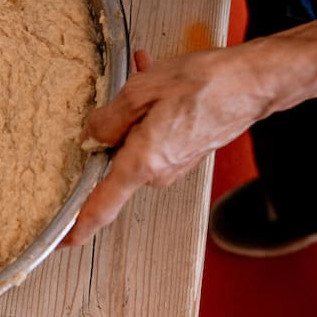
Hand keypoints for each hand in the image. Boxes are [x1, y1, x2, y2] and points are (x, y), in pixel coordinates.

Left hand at [65, 43, 273, 246]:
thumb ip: (108, 119)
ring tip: (145, 76)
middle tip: (119, 93)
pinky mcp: (187, 151)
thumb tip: (92, 135)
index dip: (79, 225)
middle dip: (113, 126)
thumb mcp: (140, 91)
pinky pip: (156, 133)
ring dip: (136, 109)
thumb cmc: (205, 85)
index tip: (62, 240)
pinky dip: (152, 109)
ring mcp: (176, 164)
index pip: (102, 204)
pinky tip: (157, 80)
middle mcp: (160, 172)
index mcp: (144, 163)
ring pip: (136, 138)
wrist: (254, 82)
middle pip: (116, 158)